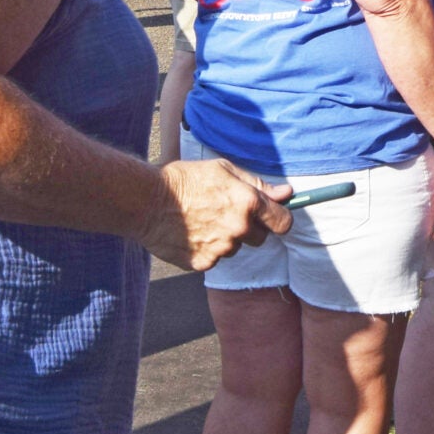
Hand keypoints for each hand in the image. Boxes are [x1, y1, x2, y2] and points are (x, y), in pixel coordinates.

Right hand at [141, 158, 292, 269]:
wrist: (147, 201)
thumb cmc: (185, 179)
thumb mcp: (224, 170)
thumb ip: (258, 184)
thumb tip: (287, 193)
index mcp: (248, 203)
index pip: (283, 222)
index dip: (279, 219)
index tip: (272, 217)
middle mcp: (238, 229)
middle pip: (260, 238)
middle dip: (250, 228)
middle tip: (226, 213)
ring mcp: (221, 249)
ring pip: (235, 248)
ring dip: (227, 238)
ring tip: (202, 220)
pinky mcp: (203, 263)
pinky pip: (215, 258)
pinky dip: (207, 249)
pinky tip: (191, 232)